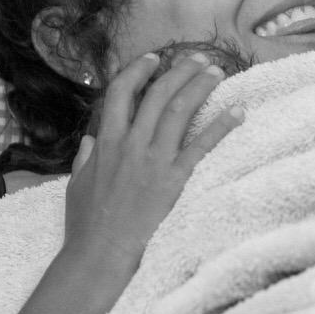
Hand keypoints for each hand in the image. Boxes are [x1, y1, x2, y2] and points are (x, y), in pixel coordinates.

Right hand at [61, 50, 241, 280]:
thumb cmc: (86, 227)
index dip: (137, 70)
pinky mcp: (174, 180)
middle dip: (178, 70)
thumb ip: (84, 160)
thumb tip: (88, 142)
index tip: (153, 59)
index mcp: (106, 143)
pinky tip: (238, 112)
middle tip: (197, 58)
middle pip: (157, 94)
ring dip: (199, 87)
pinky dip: (222, 125)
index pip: (120, 92)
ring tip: (216, 72)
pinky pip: (202, 145)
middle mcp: (131, 145)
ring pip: (179, 110)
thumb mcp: (76, 187)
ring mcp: (153, 161)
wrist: (99, 256)